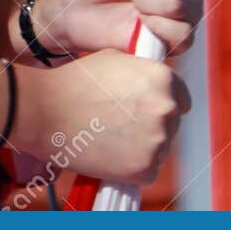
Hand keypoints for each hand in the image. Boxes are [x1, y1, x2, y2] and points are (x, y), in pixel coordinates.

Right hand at [15, 48, 190, 186]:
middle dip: (152, 123)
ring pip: (160, 148)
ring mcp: (158, 142)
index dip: (164, 101)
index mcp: (163, 78)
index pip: (181, 97)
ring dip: (143, 145)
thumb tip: (157, 82)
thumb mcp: (116, 59)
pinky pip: (148, 170)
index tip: (148, 108)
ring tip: (113, 137)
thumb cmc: (78, 81)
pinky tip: (111, 153)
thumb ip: (144, 71)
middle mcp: (166, 109)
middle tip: (123, 123)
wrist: (48, 112)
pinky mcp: (145, 170)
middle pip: (171, 123)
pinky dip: (133, 166)